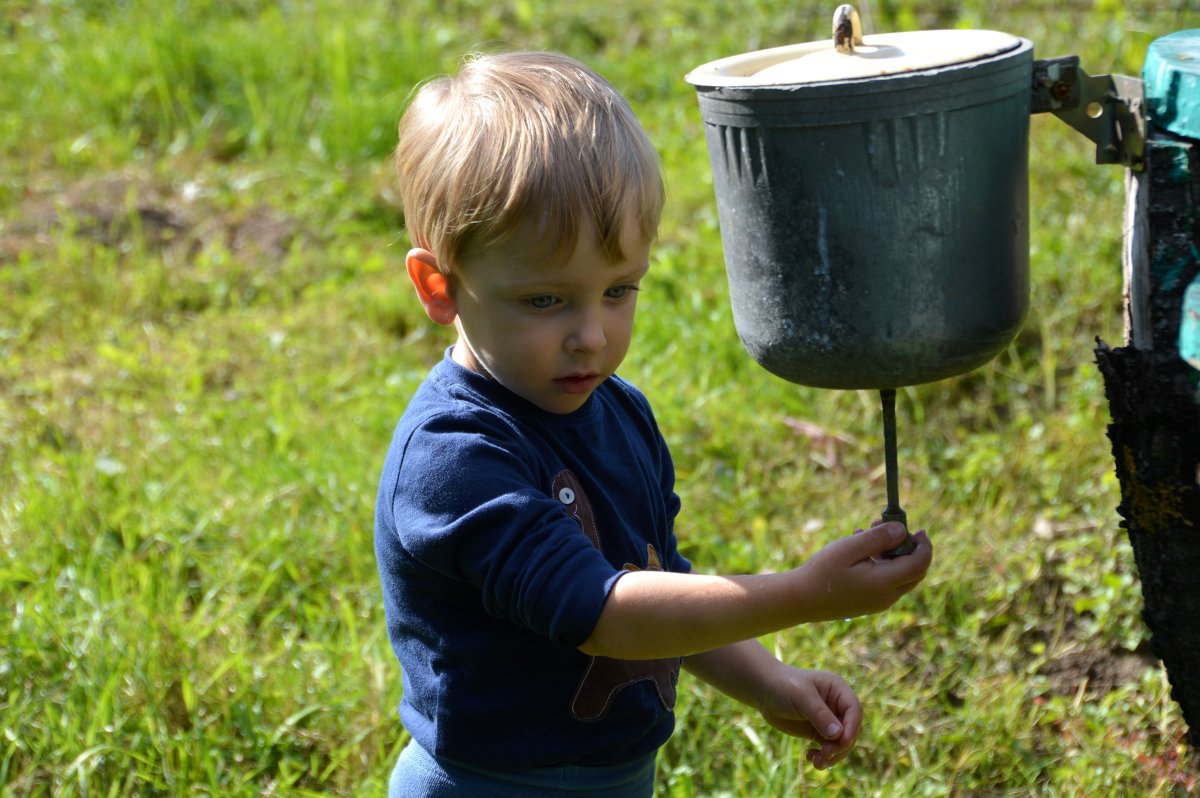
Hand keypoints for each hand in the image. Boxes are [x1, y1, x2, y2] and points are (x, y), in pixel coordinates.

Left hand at [756, 665, 861, 769]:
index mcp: (837, 690)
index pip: (854, 710)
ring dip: (833, 756)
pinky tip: (811, 758)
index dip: (852, 727)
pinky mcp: (818, 733)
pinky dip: (824, 757)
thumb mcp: (801, 696)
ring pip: (841, 743)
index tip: (843, 742)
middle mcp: (837, 706)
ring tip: (817, 761)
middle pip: (851, 730)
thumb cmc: (783, 686)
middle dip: (841, 745)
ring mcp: (828, 721)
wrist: (763, 691)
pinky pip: (829, 749)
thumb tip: (838, 735)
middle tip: (825, 753)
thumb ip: (819, 714)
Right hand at [795, 521, 930, 620]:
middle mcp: (886, 596)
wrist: (801, 599)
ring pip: (901, 576)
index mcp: (883, 583)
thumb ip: (877, 538)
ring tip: (868, 532)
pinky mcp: (870, 603)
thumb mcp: (849, 548)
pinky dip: (883, 564)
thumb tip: (903, 530)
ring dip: (893, 554)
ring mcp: (879, 602)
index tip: (920, 529)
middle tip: (890, 527)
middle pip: (915, 572)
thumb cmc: (822, 571)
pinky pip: (887, 582)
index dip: (924, 546)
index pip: (919, 565)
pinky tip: (861, 550)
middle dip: (909, 547)